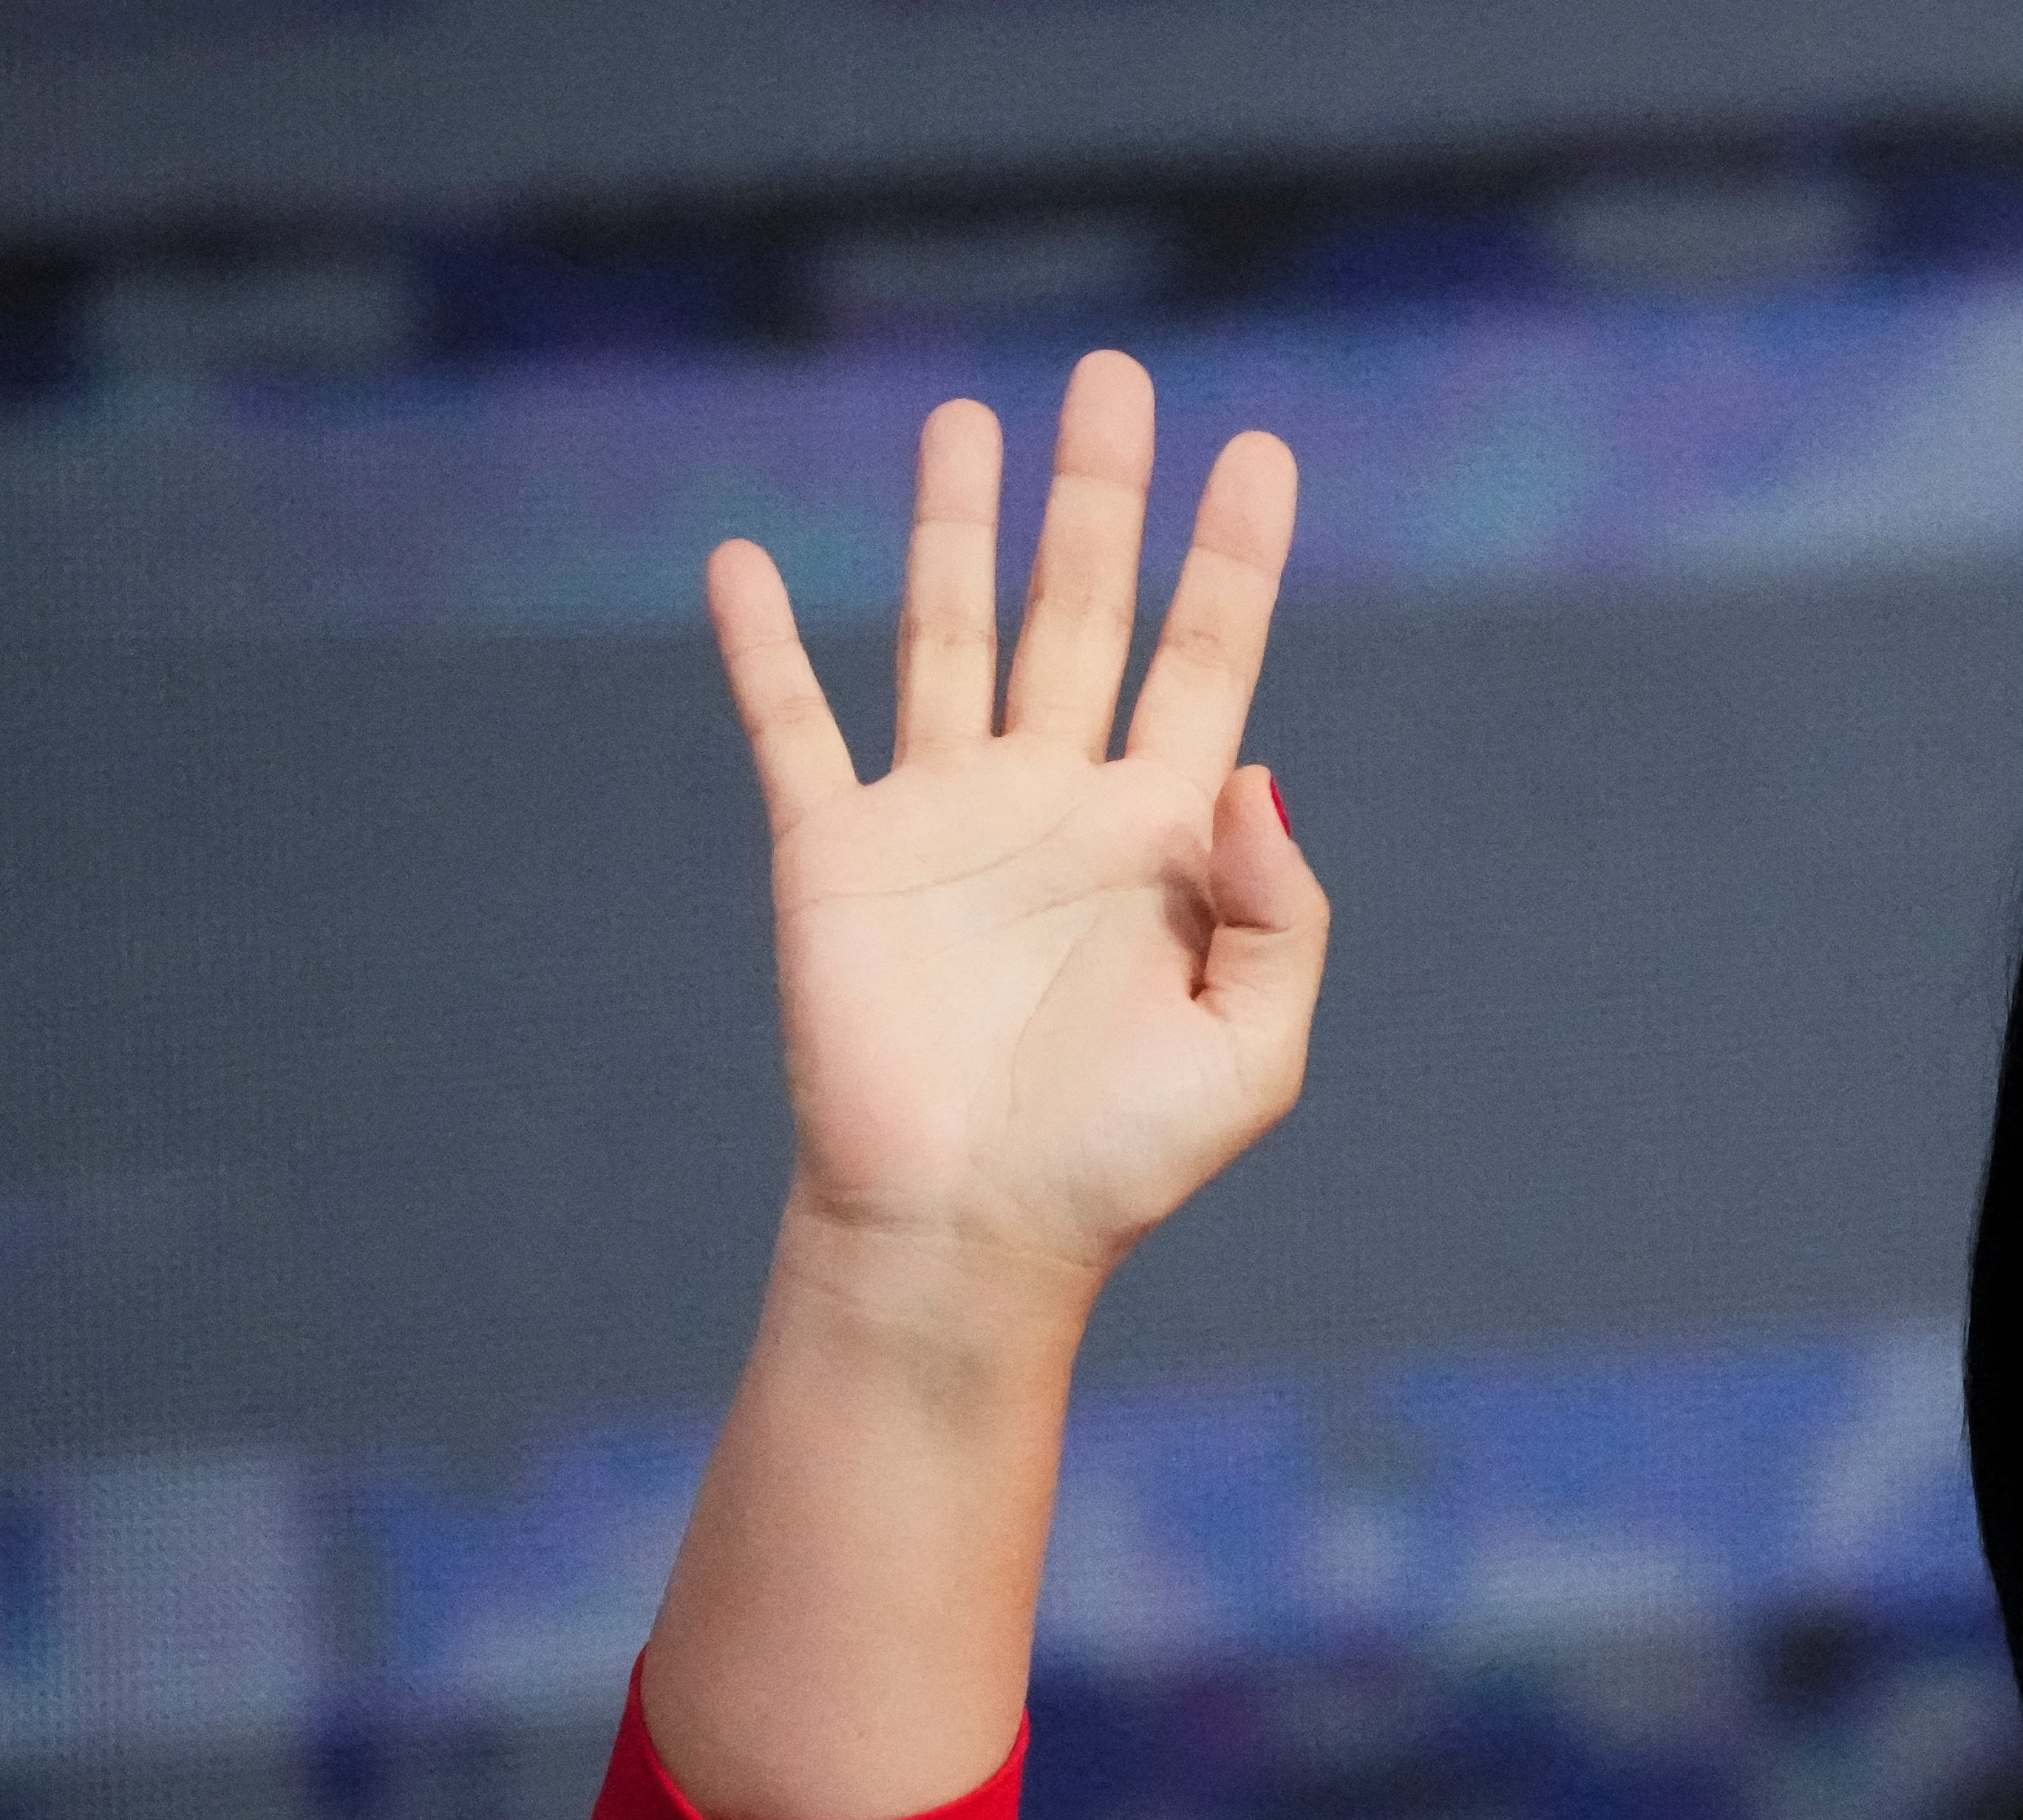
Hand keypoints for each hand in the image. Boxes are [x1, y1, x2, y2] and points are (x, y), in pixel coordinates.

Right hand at [705, 351, 1321, 1304]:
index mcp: (1161, 841)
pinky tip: (740, 562)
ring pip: (952, 631)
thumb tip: (1252, 768)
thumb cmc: (1117, 1163)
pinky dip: (760, 647)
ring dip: (958, 525)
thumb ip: (1281, 912)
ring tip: (967, 416)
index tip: (1261, 455)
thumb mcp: (1253, 1052)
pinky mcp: (837, 856)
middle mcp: (1054, 804)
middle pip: (1084, 609)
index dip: (1233, 560)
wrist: (968, 1237)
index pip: (1207, 662)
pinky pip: (792, 728)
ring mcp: (943, 820)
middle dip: (1100, 495)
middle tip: (1116, 379)